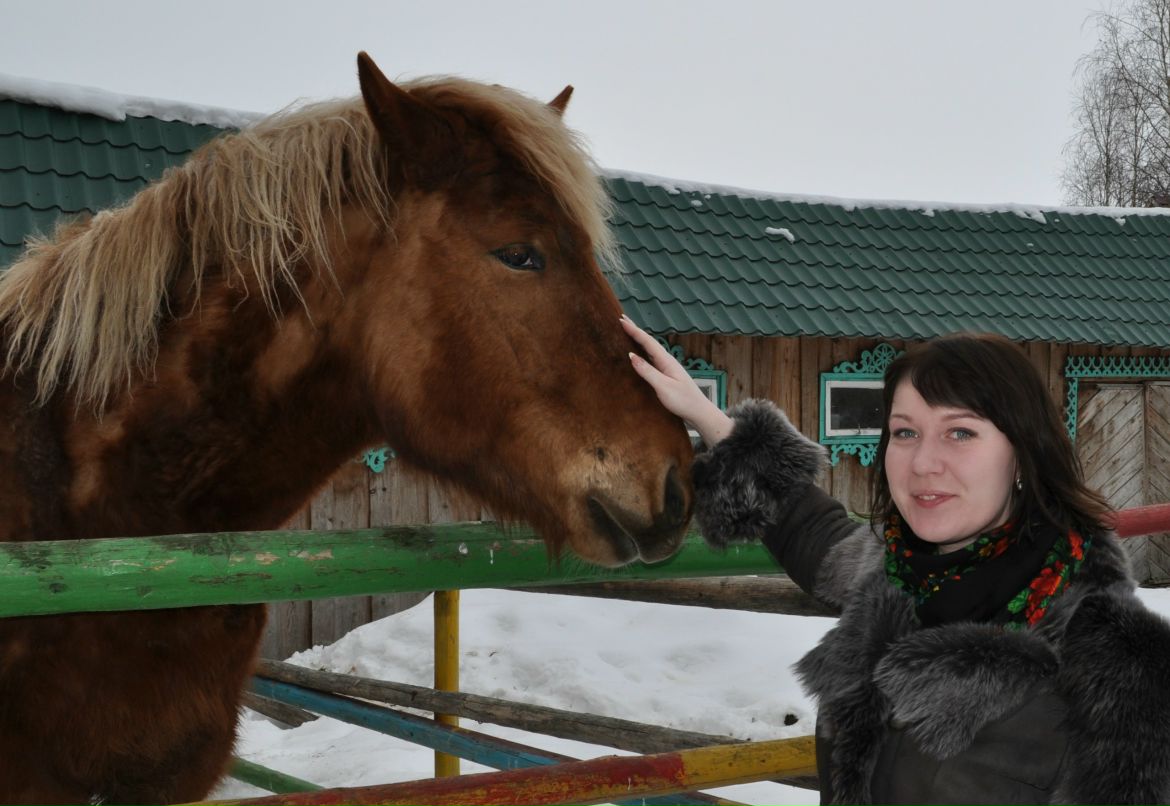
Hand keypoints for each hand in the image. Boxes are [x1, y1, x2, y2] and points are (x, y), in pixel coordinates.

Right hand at [621, 315, 733, 446]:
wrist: (699, 412)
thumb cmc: (683, 401)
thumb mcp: (663, 387)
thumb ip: (647, 371)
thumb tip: (631, 355)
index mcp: (666, 361)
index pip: (647, 342)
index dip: (634, 330)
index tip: (621, 320)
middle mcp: (667, 361)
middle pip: (648, 342)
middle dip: (635, 330)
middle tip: (622, 320)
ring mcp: (667, 368)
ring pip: (650, 349)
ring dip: (638, 340)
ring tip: (628, 332)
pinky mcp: (666, 376)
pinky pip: (651, 359)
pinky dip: (642, 352)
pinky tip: (639, 354)